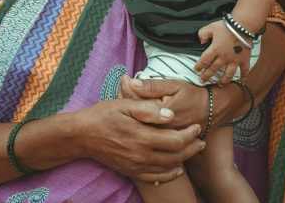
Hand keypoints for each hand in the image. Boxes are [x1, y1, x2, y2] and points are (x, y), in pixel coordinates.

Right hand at [79, 98, 204, 183]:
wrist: (83, 135)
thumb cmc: (104, 115)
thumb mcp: (124, 105)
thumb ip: (148, 109)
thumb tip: (170, 114)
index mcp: (143, 136)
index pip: (175, 140)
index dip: (190, 134)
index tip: (197, 126)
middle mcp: (142, 155)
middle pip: (175, 156)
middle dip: (192, 148)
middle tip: (201, 140)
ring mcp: (137, 165)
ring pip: (167, 168)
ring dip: (183, 161)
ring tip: (193, 151)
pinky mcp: (131, 171)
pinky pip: (155, 178)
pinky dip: (168, 175)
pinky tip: (174, 169)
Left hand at [120, 76, 246, 131]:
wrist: (211, 111)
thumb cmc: (191, 95)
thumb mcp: (173, 86)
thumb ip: (152, 86)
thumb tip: (131, 82)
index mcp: (159, 116)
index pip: (134, 106)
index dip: (125, 93)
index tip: (124, 81)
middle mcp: (159, 132)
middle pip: (133, 120)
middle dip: (125, 105)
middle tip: (123, 88)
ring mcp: (162, 141)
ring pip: (138, 129)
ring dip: (130, 116)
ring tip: (128, 101)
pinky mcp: (165, 146)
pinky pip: (147, 136)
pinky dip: (139, 125)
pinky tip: (137, 116)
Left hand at [194, 21, 250, 83]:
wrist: (242, 26)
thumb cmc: (226, 26)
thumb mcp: (211, 27)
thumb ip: (203, 34)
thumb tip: (202, 41)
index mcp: (215, 49)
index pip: (204, 60)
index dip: (199, 66)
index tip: (196, 70)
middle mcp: (224, 57)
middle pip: (214, 69)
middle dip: (207, 76)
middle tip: (202, 81)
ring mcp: (235, 60)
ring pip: (228, 74)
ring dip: (223, 80)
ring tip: (219, 84)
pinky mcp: (244, 59)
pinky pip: (244, 69)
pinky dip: (244, 74)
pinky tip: (243, 78)